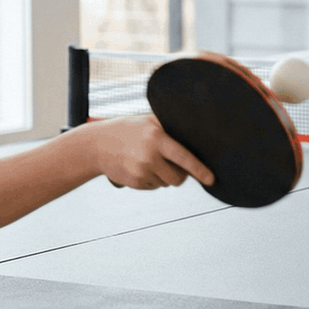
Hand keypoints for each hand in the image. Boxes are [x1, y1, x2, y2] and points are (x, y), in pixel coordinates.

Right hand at [89, 115, 214, 189]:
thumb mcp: (148, 121)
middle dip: (180, 175)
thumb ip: (170, 126)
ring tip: (148, 160)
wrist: (98, 145)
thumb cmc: (128, 130)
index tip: (211, 179)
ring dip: (163, 175)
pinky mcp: (134, 182)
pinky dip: (151, 180)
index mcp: (156, 138)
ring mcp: (140, 172)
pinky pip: (153, 186)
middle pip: (178, 178)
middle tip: (171, 163)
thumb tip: (196, 128)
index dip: (199, 170)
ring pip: (166, 183)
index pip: (184, 157)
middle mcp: (149, 156)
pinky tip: (140, 166)